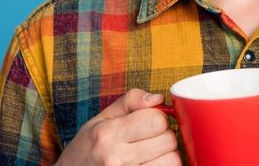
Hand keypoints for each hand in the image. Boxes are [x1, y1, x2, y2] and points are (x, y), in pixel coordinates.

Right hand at [56, 88, 180, 165]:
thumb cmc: (86, 150)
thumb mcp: (100, 119)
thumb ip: (131, 101)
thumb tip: (158, 99)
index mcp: (108, 135)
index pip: (156, 120)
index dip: (158, 117)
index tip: (149, 122)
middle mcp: (117, 158)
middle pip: (168, 140)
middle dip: (163, 136)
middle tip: (149, 139)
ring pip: (172, 160)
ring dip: (166, 155)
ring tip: (149, 154)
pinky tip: (149, 163)